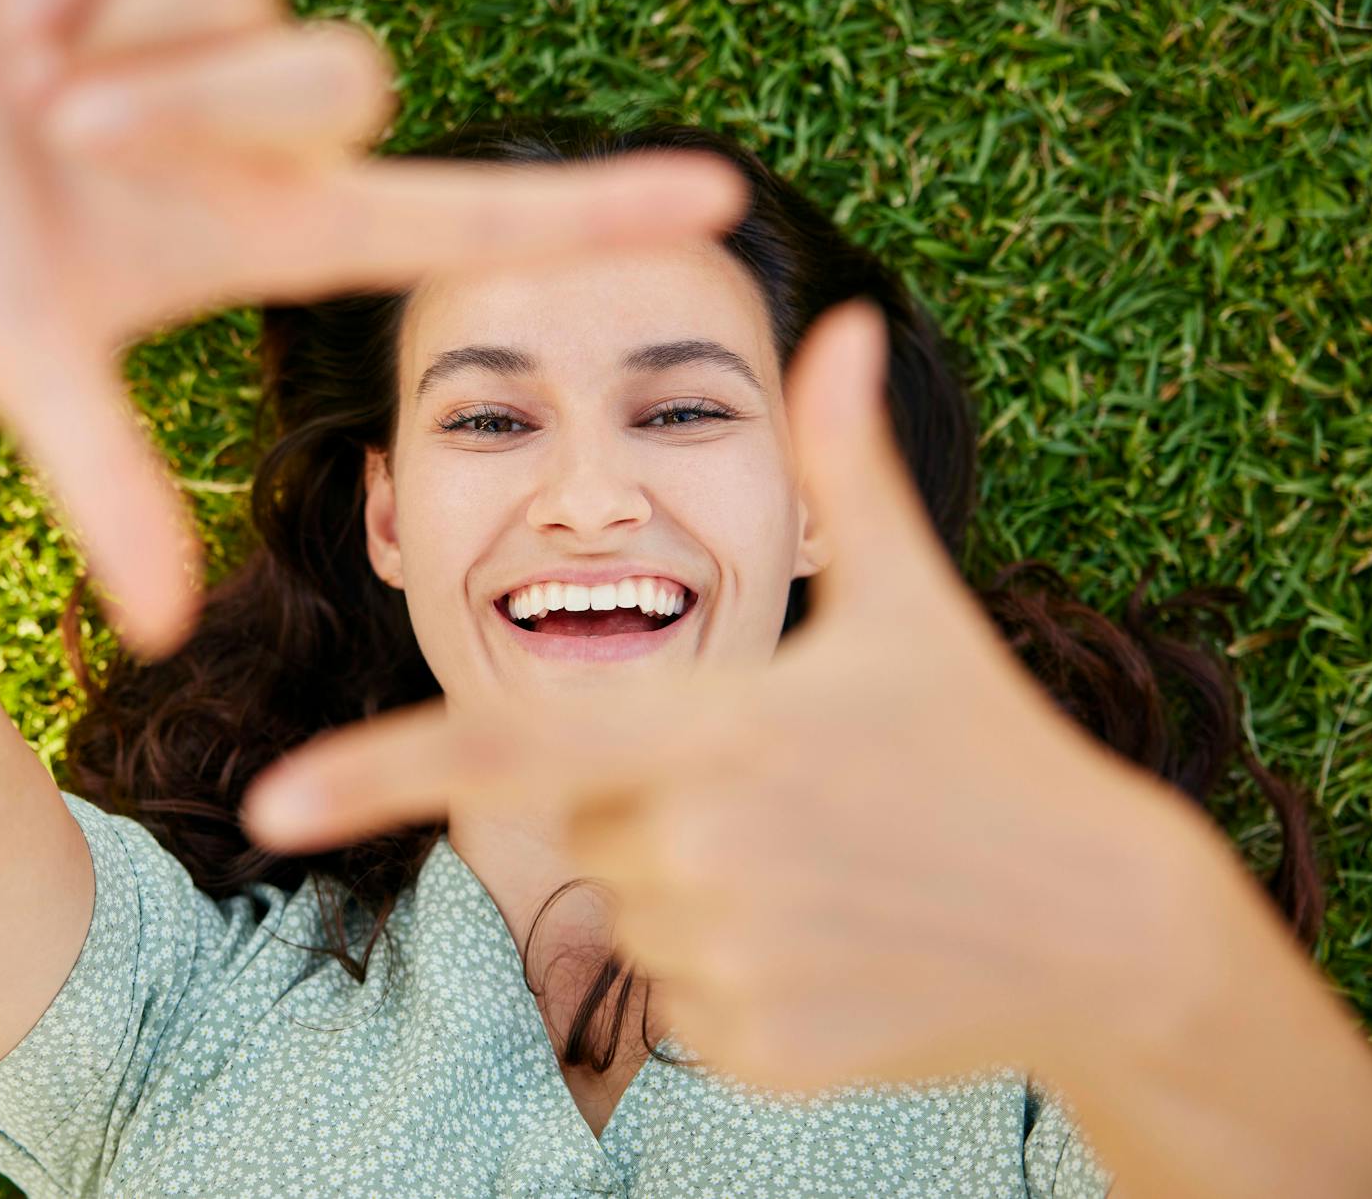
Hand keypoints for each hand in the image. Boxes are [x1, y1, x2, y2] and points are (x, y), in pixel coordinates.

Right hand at [0, 0, 748, 656]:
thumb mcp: (28, 355)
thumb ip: (106, 482)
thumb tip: (164, 631)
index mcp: (288, 229)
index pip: (476, 219)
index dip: (594, 213)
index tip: (719, 202)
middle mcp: (290, 134)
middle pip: (341, 82)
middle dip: (194, 105)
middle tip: (63, 128)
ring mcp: (248, 34)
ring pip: (258, 7)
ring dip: (129, 49)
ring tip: (38, 76)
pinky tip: (42, 1)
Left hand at [241, 300, 1218, 1092]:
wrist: (1104, 926)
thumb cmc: (988, 745)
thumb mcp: (912, 604)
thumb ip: (846, 467)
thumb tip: (842, 322)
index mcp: (713, 727)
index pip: (506, 746)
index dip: (378, 772)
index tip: (267, 805)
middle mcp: (698, 848)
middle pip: (584, 828)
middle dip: (654, 808)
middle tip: (786, 801)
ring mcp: (727, 959)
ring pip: (633, 913)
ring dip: (696, 889)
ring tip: (823, 870)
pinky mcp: (756, 1048)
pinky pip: (679, 998)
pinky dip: (737, 972)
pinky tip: (839, 945)